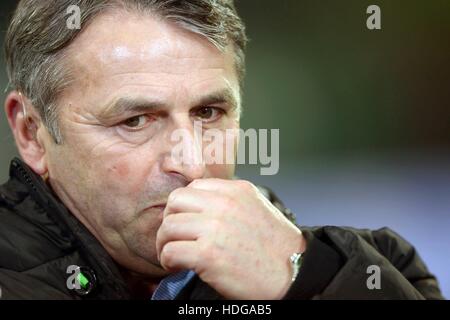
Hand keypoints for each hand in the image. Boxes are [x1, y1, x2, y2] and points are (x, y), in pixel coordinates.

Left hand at [156, 178, 305, 298]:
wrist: (293, 274)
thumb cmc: (276, 247)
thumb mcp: (257, 208)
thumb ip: (230, 201)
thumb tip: (201, 205)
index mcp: (237, 190)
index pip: (194, 187)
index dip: (184, 206)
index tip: (185, 221)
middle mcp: (225, 204)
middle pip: (175, 201)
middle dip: (170, 220)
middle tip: (174, 237)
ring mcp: (216, 228)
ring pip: (168, 226)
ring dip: (165, 243)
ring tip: (174, 255)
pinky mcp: (209, 255)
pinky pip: (171, 250)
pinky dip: (168, 260)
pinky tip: (176, 266)